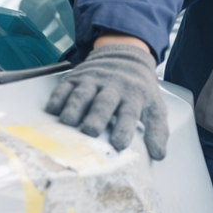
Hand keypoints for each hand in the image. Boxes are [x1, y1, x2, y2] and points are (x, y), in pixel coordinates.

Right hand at [44, 42, 168, 159]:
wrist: (126, 57)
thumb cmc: (139, 90)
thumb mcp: (154, 106)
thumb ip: (158, 130)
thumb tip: (160, 155)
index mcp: (134, 96)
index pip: (130, 113)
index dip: (124, 129)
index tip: (118, 144)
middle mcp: (113, 87)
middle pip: (104, 103)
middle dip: (97, 116)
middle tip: (91, 131)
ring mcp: (93, 80)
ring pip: (82, 94)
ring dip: (74, 107)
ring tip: (68, 122)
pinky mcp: (77, 77)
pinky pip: (65, 86)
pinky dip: (58, 97)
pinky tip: (52, 110)